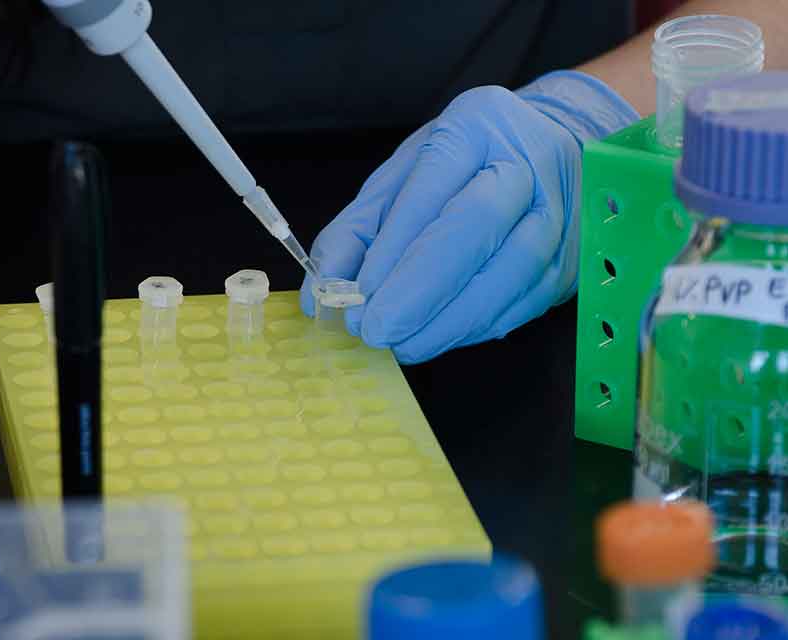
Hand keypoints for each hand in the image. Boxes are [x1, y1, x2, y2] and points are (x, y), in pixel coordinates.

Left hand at [299, 71, 637, 363]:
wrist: (550, 151)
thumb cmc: (463, 165)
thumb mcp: (400, 177)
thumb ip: (356, 231)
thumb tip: (321, 295)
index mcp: (474, 126)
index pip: (429, 191)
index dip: (391, 252)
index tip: (358, 298)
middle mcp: (525, 163)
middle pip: (474, 228)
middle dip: (419, 291)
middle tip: (377, 330)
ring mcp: (557, 212)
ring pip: (507, 273)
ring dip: (448, 321)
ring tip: (404, 344)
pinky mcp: (570, 259)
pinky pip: (523, 302)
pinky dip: (475, 327)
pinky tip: (441, 335)